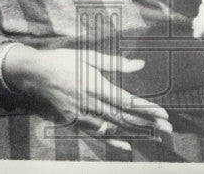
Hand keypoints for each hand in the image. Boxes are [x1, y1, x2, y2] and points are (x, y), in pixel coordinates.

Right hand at [2, 46, 172, 149]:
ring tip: (155, 137)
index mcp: (96, 86)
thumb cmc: (63, 60)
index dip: (146, 109)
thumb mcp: (89, 56)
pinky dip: (113, 142)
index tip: (163, 113)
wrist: (35, 73)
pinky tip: (127, 146)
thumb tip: (140, 64)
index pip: (127, 101)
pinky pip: (97, 135)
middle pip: (124, 117)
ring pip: (114, 128)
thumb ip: (115, 63)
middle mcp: (91, 104)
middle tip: (167, 129)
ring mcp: (82, 115)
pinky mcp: (75, 122)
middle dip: (148, 124)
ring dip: (136, 133)